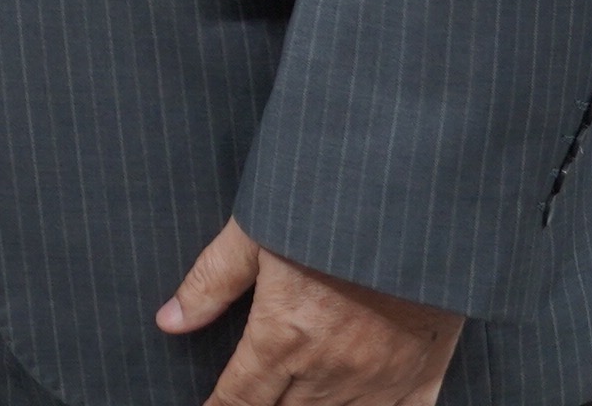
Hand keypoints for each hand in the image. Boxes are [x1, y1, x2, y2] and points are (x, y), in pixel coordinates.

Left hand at [159, 218, 461, 405]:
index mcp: (284, 337)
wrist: (413, 206)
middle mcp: (330, 368)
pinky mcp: (422, 372)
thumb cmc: (328, 211)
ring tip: (295, 402)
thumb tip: (169, 321)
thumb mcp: (255, 234)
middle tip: (253, 397)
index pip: (241, 395)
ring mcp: (380, 377)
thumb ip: (211, 282)